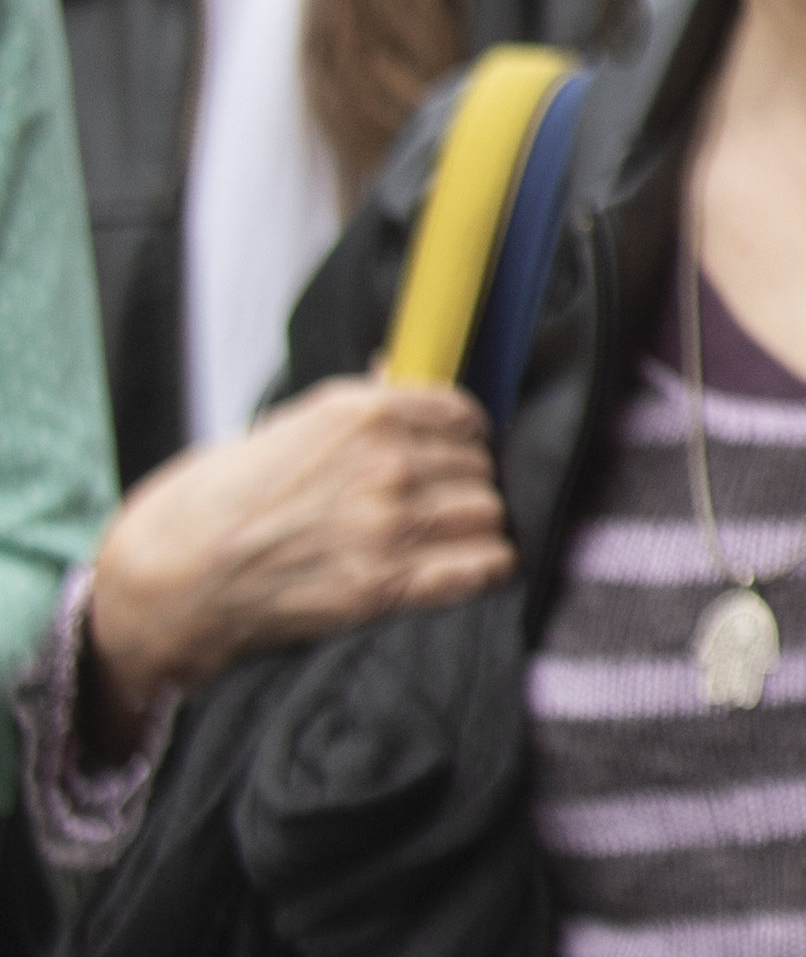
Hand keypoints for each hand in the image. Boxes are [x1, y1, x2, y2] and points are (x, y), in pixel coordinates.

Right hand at [84, 384, 511, 723]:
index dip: (464, 435)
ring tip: (445, 536)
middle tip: (438, 502)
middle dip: (464, 483)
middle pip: (480, 467)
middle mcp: (383, 464)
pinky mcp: (387, 584)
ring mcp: (389, 525)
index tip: (457, 449)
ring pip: (489, 513)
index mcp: (357, 415)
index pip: (463, 414)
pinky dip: (482, 568)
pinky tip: (461, 568)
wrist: (166, 577)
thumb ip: (353, 409)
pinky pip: (484, 566)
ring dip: (473, 526)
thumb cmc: (211, 505)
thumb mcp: (280, 430)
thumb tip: (396, 372)